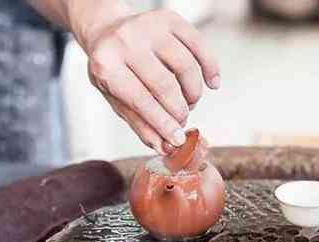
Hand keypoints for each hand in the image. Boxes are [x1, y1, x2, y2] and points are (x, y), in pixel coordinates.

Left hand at [69, 2, 219, 153]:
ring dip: (194, 93)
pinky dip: (210, 67)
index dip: (164, 124)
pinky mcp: (169, 18)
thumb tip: (164, 146)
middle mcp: (125, 41)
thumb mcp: (114, 98)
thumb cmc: (111, 69)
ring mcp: (148, 26)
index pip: (141, 101)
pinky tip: (211, 83)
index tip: (178, 140)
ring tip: (188, 103)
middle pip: (165, 86)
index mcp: (106, 65)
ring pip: (186, 66)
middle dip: (179, 112)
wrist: (106, 30)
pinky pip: (199, 46)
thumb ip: (139, 123)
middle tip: (182, 121)